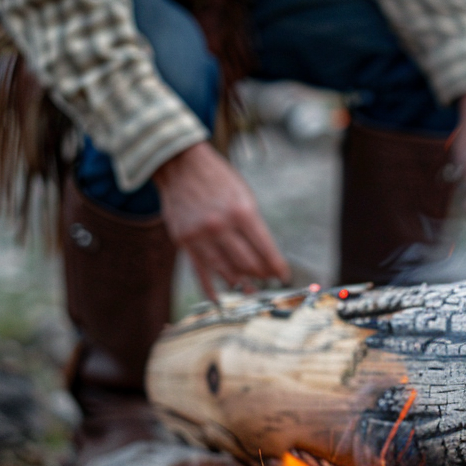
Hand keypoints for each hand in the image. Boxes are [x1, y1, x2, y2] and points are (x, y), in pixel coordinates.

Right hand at [153, 141, 289, 298]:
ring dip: (241, 283)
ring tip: (251, 288)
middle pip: (248, 264)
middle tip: (268, 279)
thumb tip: (264, 256)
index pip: (266, 249)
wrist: (181, 165)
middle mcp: (221, 226)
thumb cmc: (218, 180)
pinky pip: (200, 273)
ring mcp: (200, 236)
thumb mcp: (243, 195)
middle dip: (262, 275)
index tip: (283, 276)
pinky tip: (220, 299)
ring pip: (226, 271)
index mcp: (242, 212)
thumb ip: (253, 226)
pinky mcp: (184, 242)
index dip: (277, 267)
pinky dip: (211, 288)